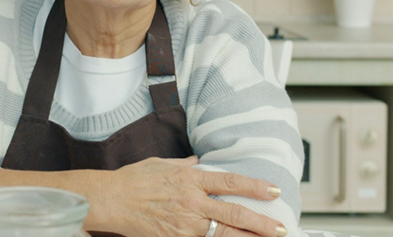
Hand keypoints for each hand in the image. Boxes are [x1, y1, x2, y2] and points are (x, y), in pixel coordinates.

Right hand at [102, 157, 285, 236]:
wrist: (110, 200)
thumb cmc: (132, 180)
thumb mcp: (160, 164)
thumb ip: (183, 165)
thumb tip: (198, 163)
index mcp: (189, 178)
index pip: (231, 182)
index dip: (255, 187)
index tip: (273, 190)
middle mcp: (192, 202)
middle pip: (235, 214)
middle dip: (262, 223)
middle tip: (282, 228)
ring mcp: (185, 224)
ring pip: (225, 234)